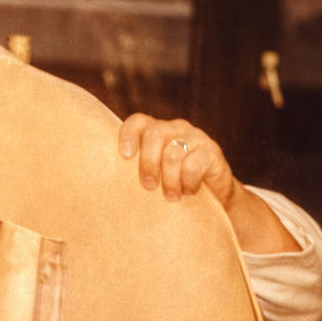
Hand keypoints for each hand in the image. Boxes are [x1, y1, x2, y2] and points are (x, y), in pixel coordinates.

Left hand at [119, 113, 235, 206]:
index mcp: (155, 132)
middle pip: (154, 135)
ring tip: (171, 196)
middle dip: (148, 163)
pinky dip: (188, 183)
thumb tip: (107, 188)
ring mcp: (194, 137)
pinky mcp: (212, 151)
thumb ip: (134, 174)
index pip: (138, 122)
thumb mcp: (153, 178)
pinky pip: (194, 165)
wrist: (213, 198)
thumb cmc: (172, 188)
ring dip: (169, 180)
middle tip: (148, 186)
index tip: (125, 157)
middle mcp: (174, 129)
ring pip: (173, 153)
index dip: (128, 135)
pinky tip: (189, 192)